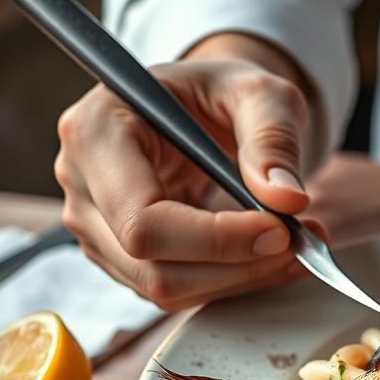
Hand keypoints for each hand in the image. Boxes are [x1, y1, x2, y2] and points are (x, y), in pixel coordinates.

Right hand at [53, 33, 326, 310]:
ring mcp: (94, 225)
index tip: (280, 230)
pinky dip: (230, 280)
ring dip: (239, 279)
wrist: (200, 106)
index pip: (142, 217)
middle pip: (150, 264)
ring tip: (297, 247)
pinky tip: (269, 255)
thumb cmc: (220, 91)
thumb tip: (287, 198)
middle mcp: (80, 183)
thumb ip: (274, 138)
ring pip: (164, 287)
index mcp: (96, 131)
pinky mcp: (120, 254)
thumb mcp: (260, 92)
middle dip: (236, 266)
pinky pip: (176, 288)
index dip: (214, 238)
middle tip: (300, 244)